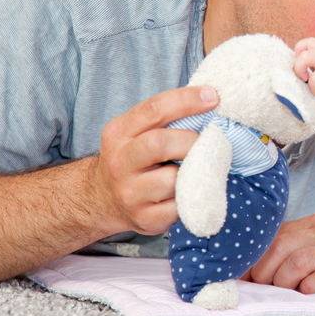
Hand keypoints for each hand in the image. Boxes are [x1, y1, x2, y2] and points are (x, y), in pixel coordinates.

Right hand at [92, 85, 218, 235]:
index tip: (213, 97)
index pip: (153, 110)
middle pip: (159, 143)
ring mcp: (130, 193)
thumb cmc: (133, 159)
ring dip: (192, 174)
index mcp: (118, 133)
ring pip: (173, 179)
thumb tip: (210, 100)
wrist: (102, 199)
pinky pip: (179, 207)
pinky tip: (186, 192)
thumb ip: (164, 118)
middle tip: (206, 143)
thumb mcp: (135, 132)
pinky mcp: (144, 218)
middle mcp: (119, 162)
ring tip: (193, 171)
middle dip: (190, 141)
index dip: (186, 100)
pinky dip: (191, 198)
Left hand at [246, 213, 314, 293]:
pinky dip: (307, 291)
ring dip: (284, 283)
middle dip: (265, 272)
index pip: (275, 235)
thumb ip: (295, 250)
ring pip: (298, 263)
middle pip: (282, 247)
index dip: (255, 258)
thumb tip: (251, 271)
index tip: (244, 277)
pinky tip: (307, 297)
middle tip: (262, 290)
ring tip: (284, 295)